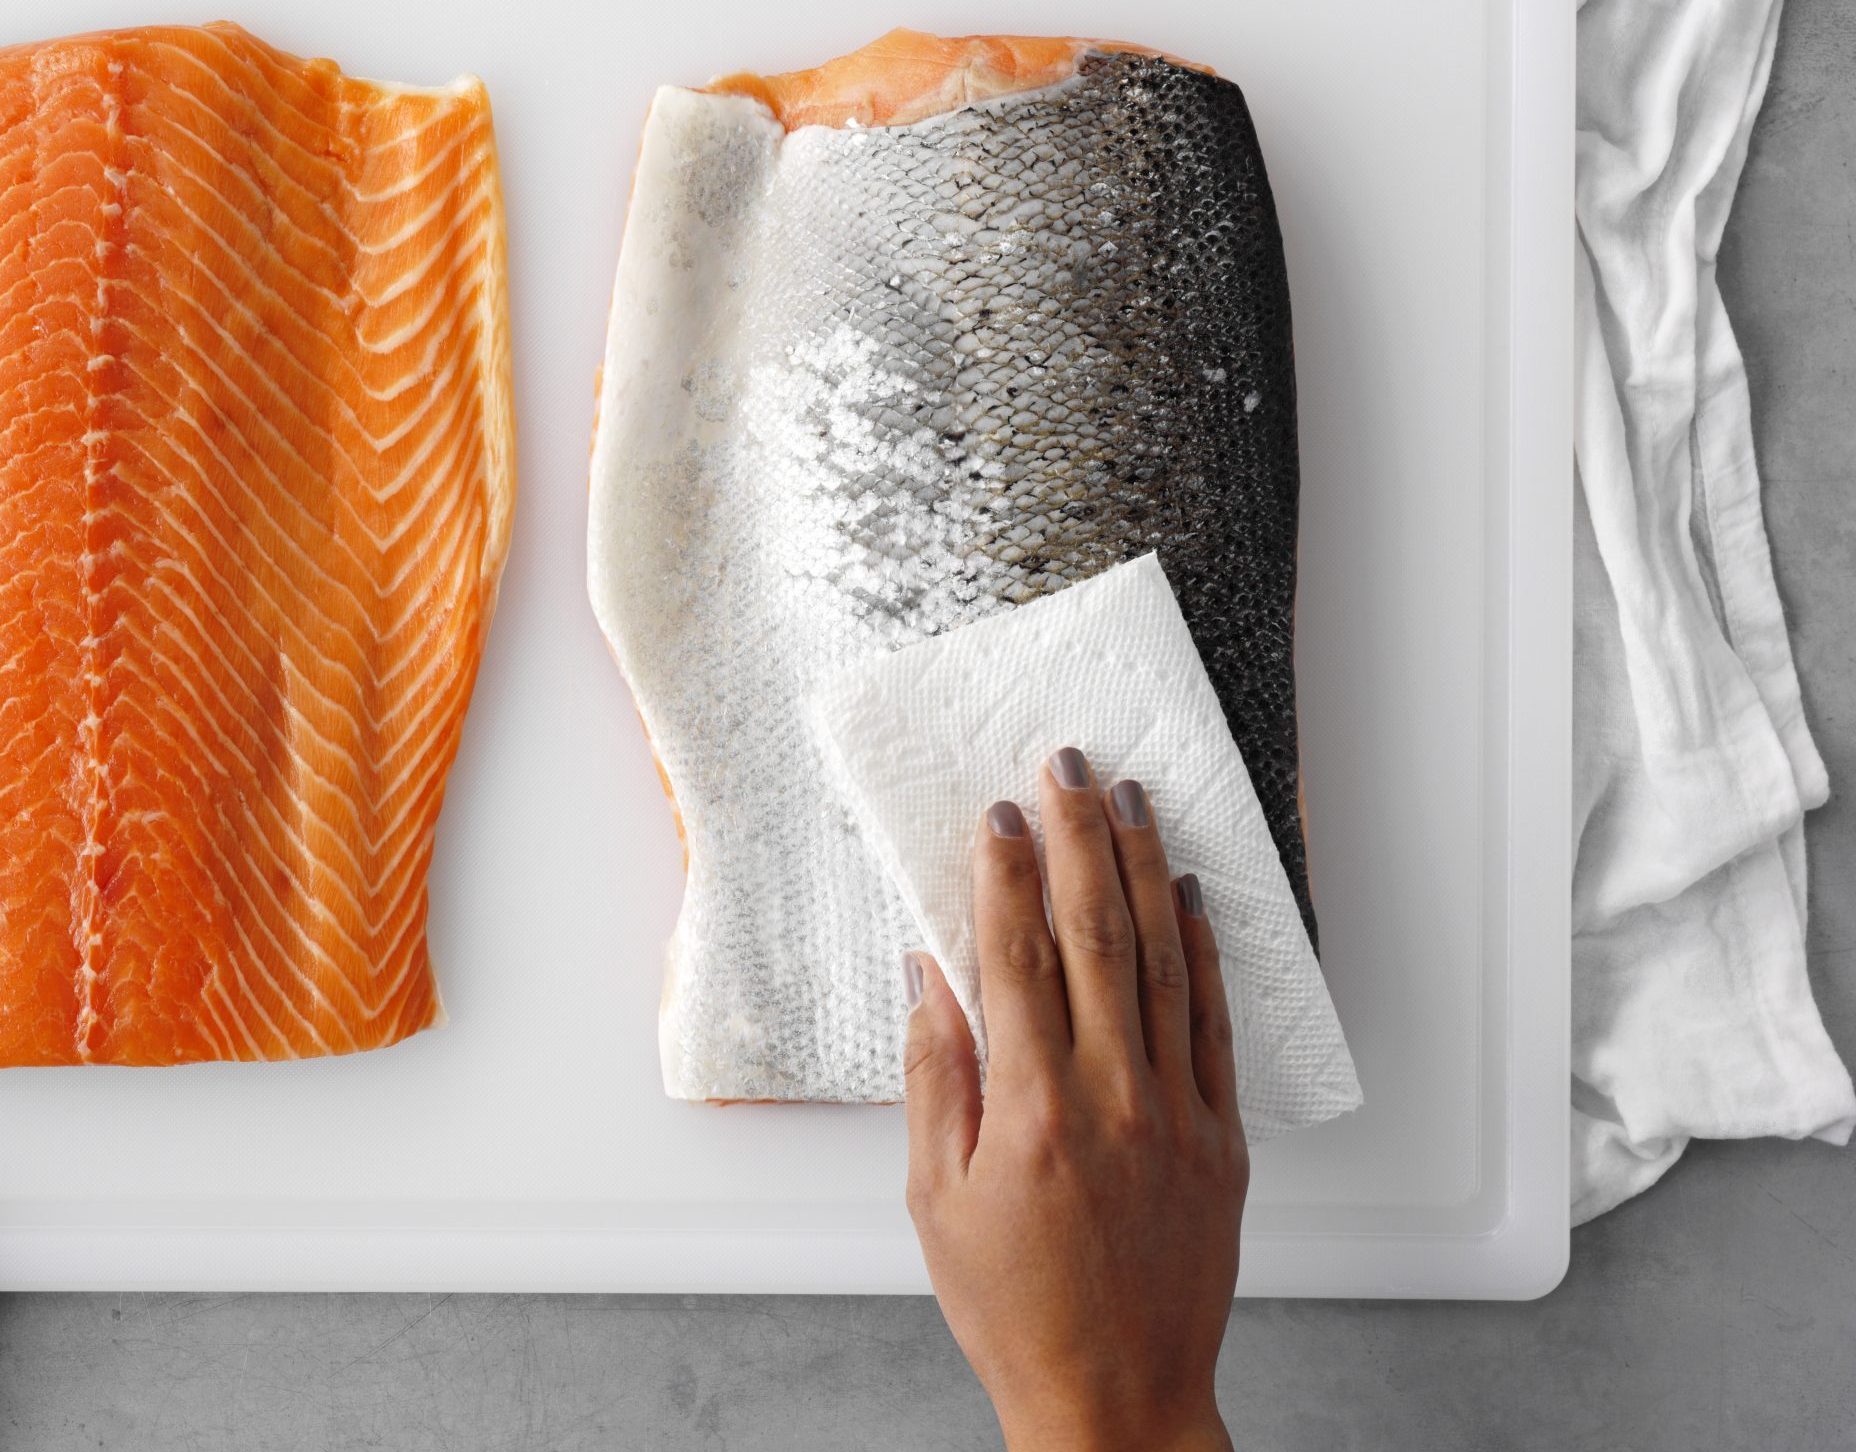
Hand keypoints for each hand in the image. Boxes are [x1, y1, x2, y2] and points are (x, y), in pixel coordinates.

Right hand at [902, 747, 1247, 1451]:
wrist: (1115, 1398)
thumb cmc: (1014, 1308)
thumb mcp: (936, 1197)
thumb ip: (939, 1074)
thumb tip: (934, 975)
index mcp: (1032, 1111)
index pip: (1017, 955)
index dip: (1006, 871)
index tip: (1000, 812)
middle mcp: (1112, 1099)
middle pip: (1097, 934)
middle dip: (1080, 837)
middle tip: (1069, 767)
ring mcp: (1177, 1115)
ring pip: (1164, 962)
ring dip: (1146, 871)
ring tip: (1132, 802)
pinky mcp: (1222, 1140)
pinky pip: (1215, 1025)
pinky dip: (1205, 954)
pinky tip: (1192, 899)